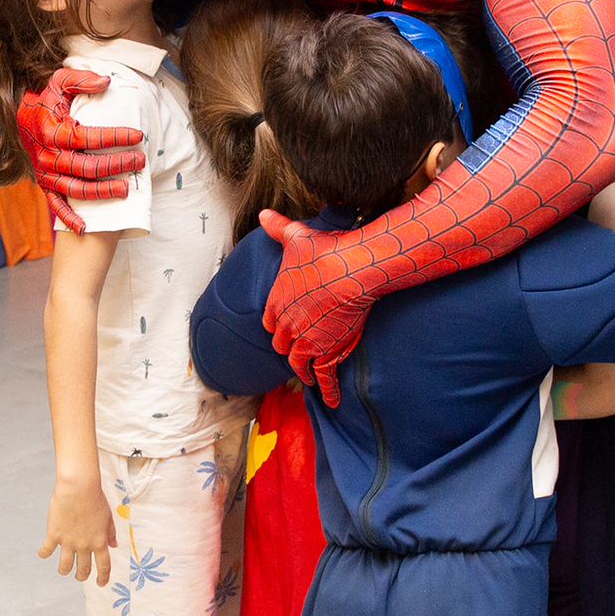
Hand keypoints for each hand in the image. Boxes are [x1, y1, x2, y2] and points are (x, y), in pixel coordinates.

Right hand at [17, 67, 145, 232]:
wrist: (20, 118)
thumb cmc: (46, 100)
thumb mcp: (59, 82)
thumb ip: (81, 80)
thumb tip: (107, 81)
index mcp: (55, 131)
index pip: (90, 138)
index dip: (116, 137)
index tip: (138, 136)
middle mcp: (50, 156)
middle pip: (88, 167)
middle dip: (117, 166)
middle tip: (140, 162)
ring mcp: (47, 173)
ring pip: (77, 189)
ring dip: (102, 192)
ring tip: (126, 190)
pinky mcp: (44, 184)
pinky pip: (56, 205)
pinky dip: (69, 218)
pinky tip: (86, 227)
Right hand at [38, 478, 116, 582]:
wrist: (78, 486)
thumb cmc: (95, 498)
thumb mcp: (108, 516)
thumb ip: (110, 533)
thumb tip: (113, 545)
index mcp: (100, 541)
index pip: (103, 566)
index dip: (103, 578)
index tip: (101, 583)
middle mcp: (84, 545)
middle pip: (83, 570)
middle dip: (81, 576)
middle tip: (79, 576)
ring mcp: (68, 542)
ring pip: (64, 567)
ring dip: (64, 570)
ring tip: (64, 569)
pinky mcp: (53, 534)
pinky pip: (46, 551)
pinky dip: (44, 554)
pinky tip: (44, 552)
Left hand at [259, 210, 372, 405]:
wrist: (350, 269)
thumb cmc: (326, 250)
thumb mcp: (297, 235)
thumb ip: (279, 228)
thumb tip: (264, 214)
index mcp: (276, 301)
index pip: (270, 321)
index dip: (278, 323)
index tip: (284, 327)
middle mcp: (287, 325)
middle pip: (282, 344)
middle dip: (289, 347)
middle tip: (298, 352)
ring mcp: (306, 342)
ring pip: (299, 363)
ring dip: (303, 371)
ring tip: (309, 378)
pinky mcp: (326, 353)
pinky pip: (324, 377)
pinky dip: (327, 390)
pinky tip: (330, 400)